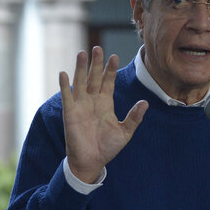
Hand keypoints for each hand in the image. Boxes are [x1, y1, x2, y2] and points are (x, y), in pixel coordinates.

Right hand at [59, 47, 147, 182]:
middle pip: (94, 77)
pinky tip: (64, 73)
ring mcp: (81, 106)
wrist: (92, 161)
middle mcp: (92, 101)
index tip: (115, 56)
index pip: (108, 82)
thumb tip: (145, 103)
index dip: (111, 69)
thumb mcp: (125, 132)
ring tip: (82, 53)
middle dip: (96, 63)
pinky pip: (67, 97)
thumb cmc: (107, 148)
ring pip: (80, 82)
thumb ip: (134, 117)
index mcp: (106, 103)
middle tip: (98, 48)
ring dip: (80, 68)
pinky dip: (65, 85)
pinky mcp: (70, 113)